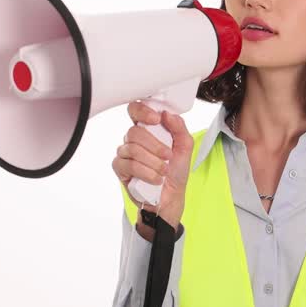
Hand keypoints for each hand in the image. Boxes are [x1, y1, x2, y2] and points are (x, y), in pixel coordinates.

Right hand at [111, 100, 192, 233]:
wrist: (171, 196)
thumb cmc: (175, 171)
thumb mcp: (185, 147)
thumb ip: (179, 128)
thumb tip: (167, 114)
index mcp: (148, 129)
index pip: (135, 110)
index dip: (143, 111)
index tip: (156, 119)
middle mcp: (133, 139)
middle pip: (135, 132)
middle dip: (155, 146)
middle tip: (168, 156)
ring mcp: (125, 153)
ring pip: (133, 149)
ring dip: (153, 162)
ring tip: (164, 170)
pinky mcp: (120, 168)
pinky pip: (129, 165)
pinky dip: (146, 173)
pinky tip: (155, 179)